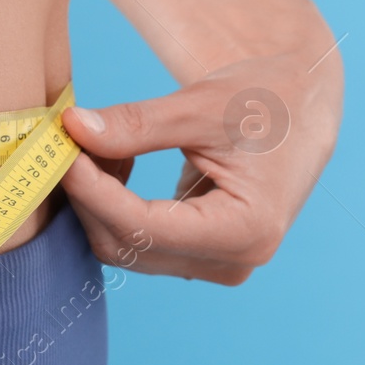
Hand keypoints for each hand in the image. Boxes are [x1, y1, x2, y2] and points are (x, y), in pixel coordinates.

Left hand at [59, 45, 343, 283]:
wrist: (301, 106)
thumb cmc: (265, 98)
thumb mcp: (200, 104)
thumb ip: (136, 124)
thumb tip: (73, 129)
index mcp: (246, 230)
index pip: (143, 226)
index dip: (93, 191)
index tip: (62, 152)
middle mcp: (233, 261)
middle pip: (129, 245)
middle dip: (90, 196)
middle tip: (69, 141)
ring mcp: (217, 266)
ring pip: (127, 248)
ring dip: (99, 201)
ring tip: (100, 145)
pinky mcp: (201, 257)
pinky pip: (138, 242)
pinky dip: (115, 205)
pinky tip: (119, 162)